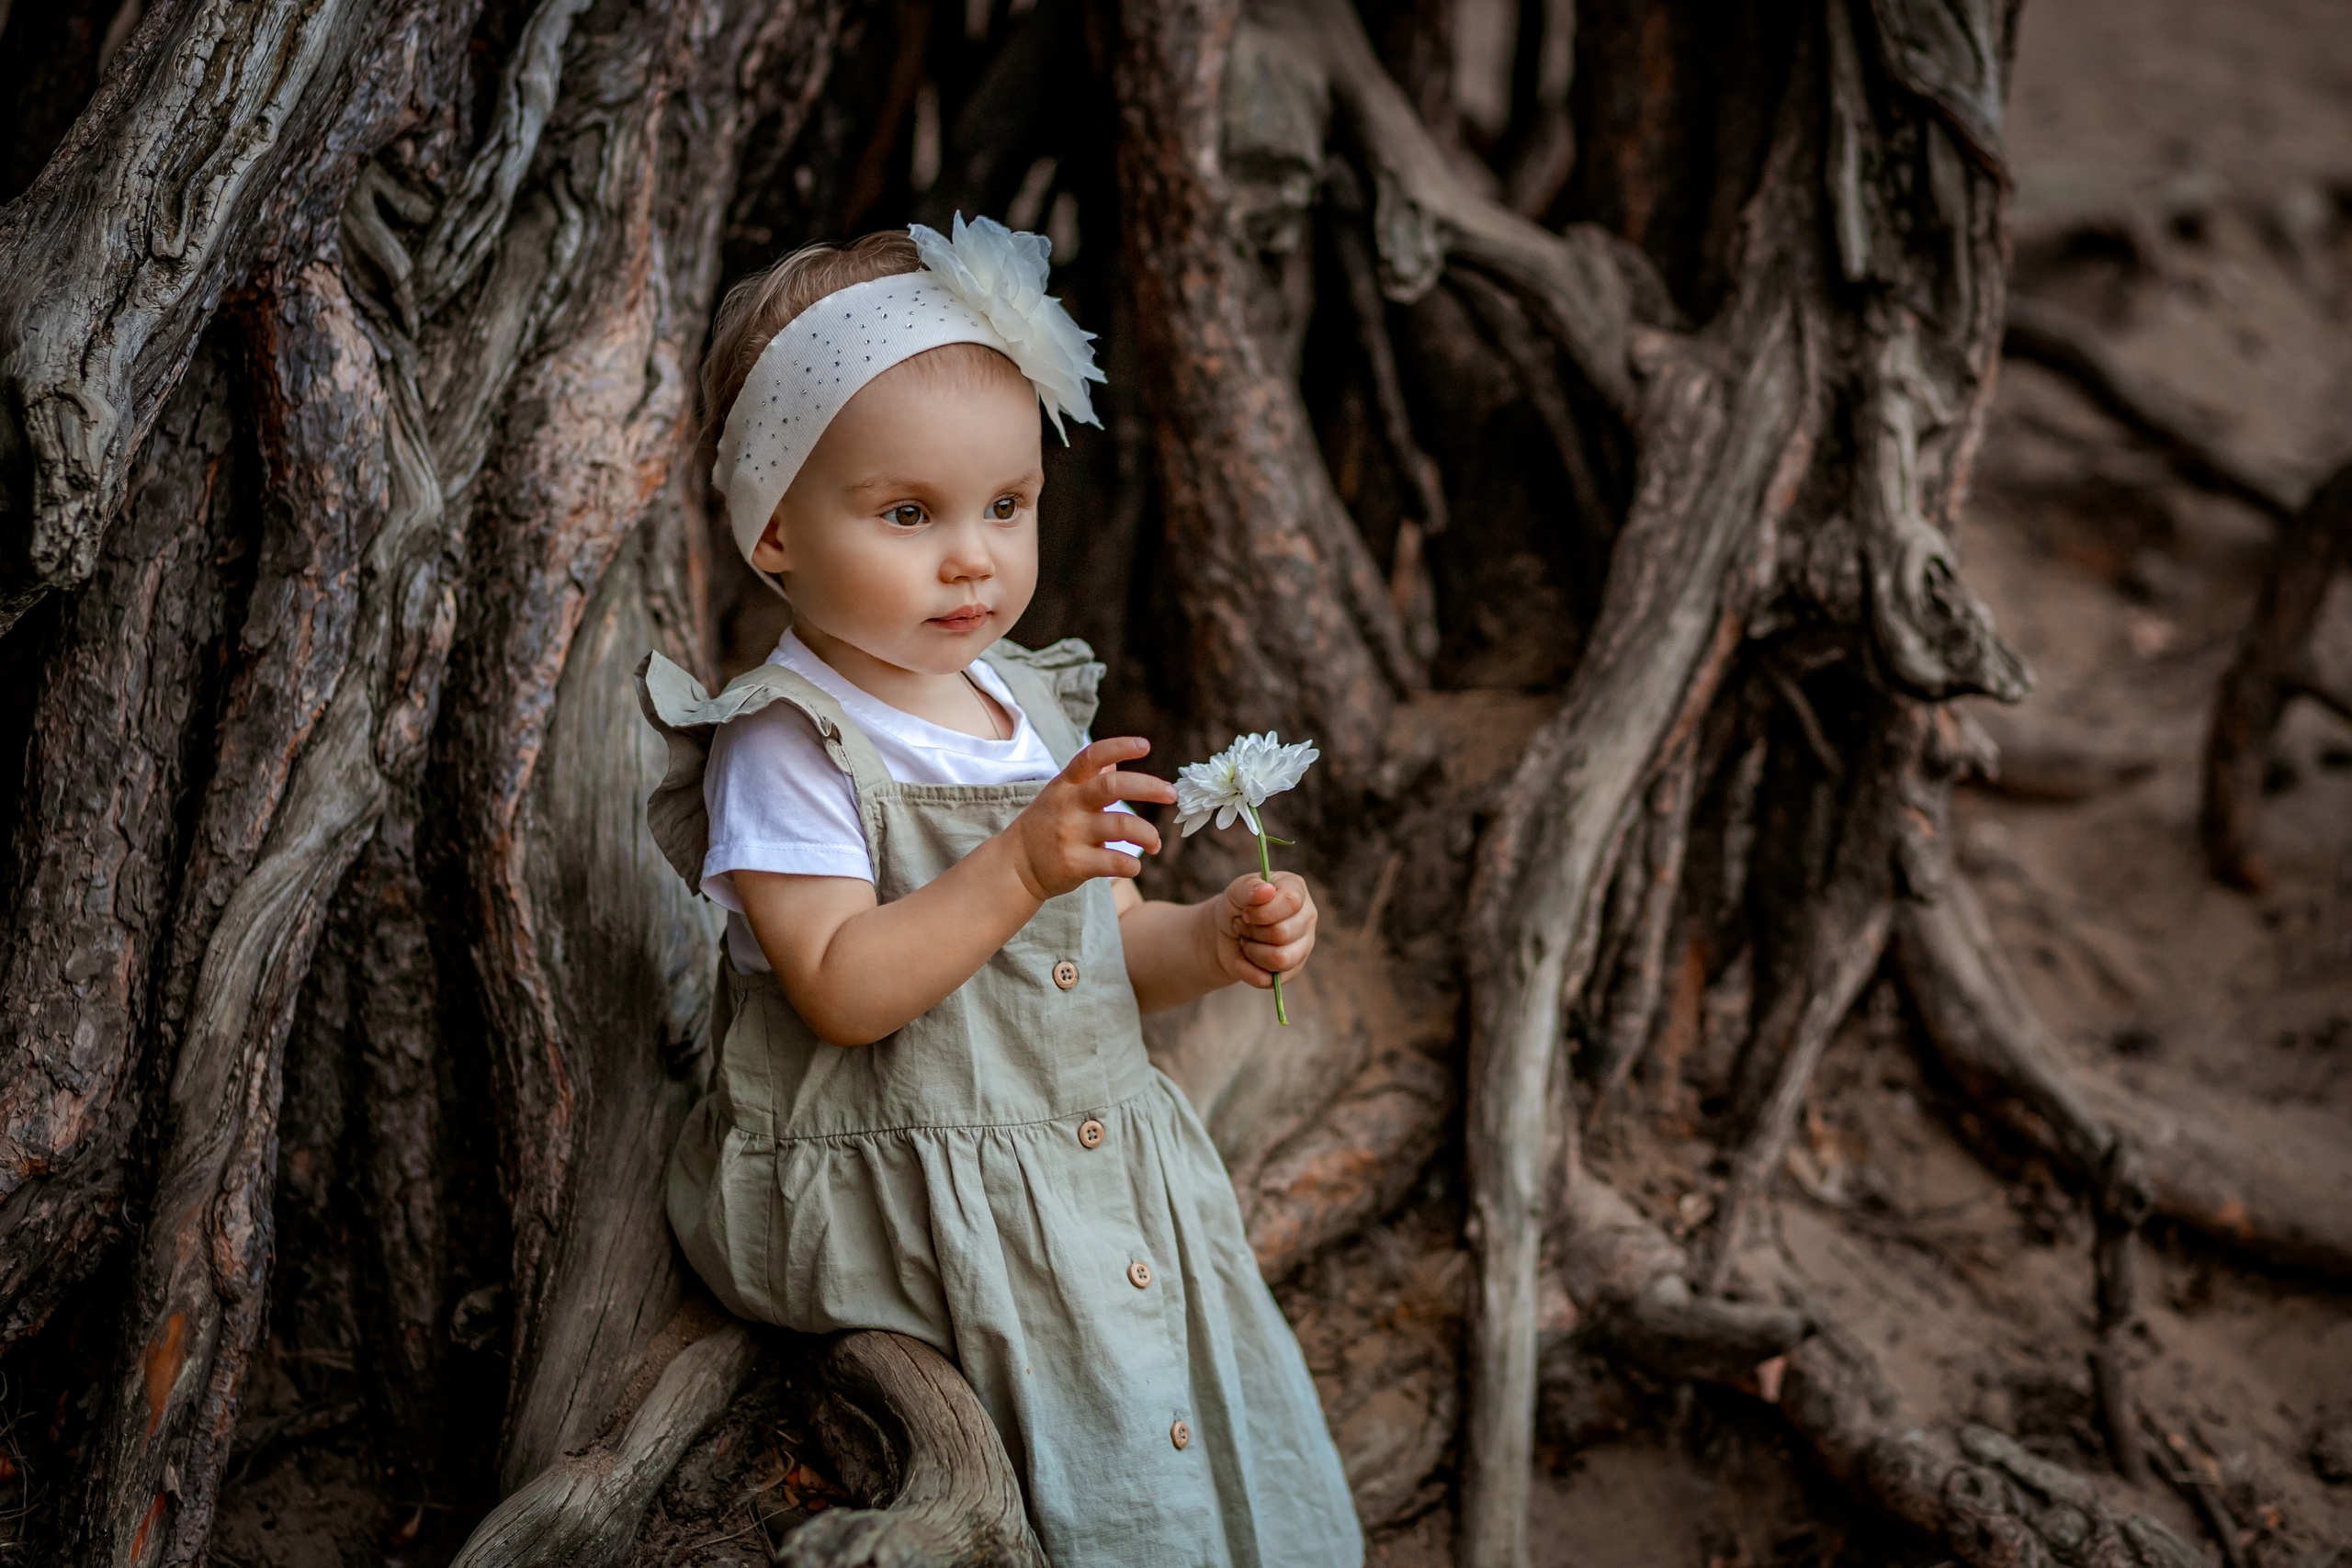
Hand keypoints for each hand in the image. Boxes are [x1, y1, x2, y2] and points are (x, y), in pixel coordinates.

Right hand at [1003, 737, 1172, 901]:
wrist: (1015, 865)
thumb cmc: (1046, 825)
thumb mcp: (1060, 794)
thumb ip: (1087, 778)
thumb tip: (1115, 760)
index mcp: (1067, 784)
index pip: (1092, 756)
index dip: (1119, 747)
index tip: (1145, 746)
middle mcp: (1069, 805)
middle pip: (1112, 786)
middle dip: (1148, 787)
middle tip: (1171, 794)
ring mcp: (1071, 834)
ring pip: (1121, 826)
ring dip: (1147, 833)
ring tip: (1155, 843)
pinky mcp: (1075, 863)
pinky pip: (1115, 862)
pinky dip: (1132, 865)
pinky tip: (1134, 866)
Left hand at [1210, 872, 1315, 990]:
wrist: (1225, 933)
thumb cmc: (1236, 906)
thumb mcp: (1235, 891)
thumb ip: (1248, 887)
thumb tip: (1266, 891)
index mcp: (1297, 891)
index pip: (1291, 903)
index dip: (1262, 912)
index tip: (1245, 912)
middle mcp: (1307, 918)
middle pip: (1282, 933)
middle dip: (1253, 932)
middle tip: (1242, 925)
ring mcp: (1303, 946)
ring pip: (1280, 959)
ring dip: (1252, 951)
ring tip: (1245, 941)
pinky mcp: (1292, 971)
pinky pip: (1269, 980)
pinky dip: (1247, 970)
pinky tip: (1244, 958)